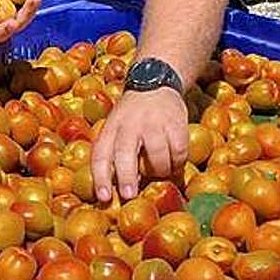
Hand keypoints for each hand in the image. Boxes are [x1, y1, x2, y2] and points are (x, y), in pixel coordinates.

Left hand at [91, 87, 188, 202]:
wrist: (155, 81)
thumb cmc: (132, 115)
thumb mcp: (116, 127)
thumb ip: (116, 153)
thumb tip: (120, 191)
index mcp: (111, 128)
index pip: (101, 155)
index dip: (101, 178)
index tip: (104, 197)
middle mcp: (129, 124)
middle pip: (125, 153)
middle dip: (126, 177)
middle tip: (129, 195)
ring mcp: (153, 122)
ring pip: (156, 154)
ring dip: (160, 171)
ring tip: (161, 174)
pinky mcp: (175, 121)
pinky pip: (178, 149)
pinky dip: (178, 161)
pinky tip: (176, 162)